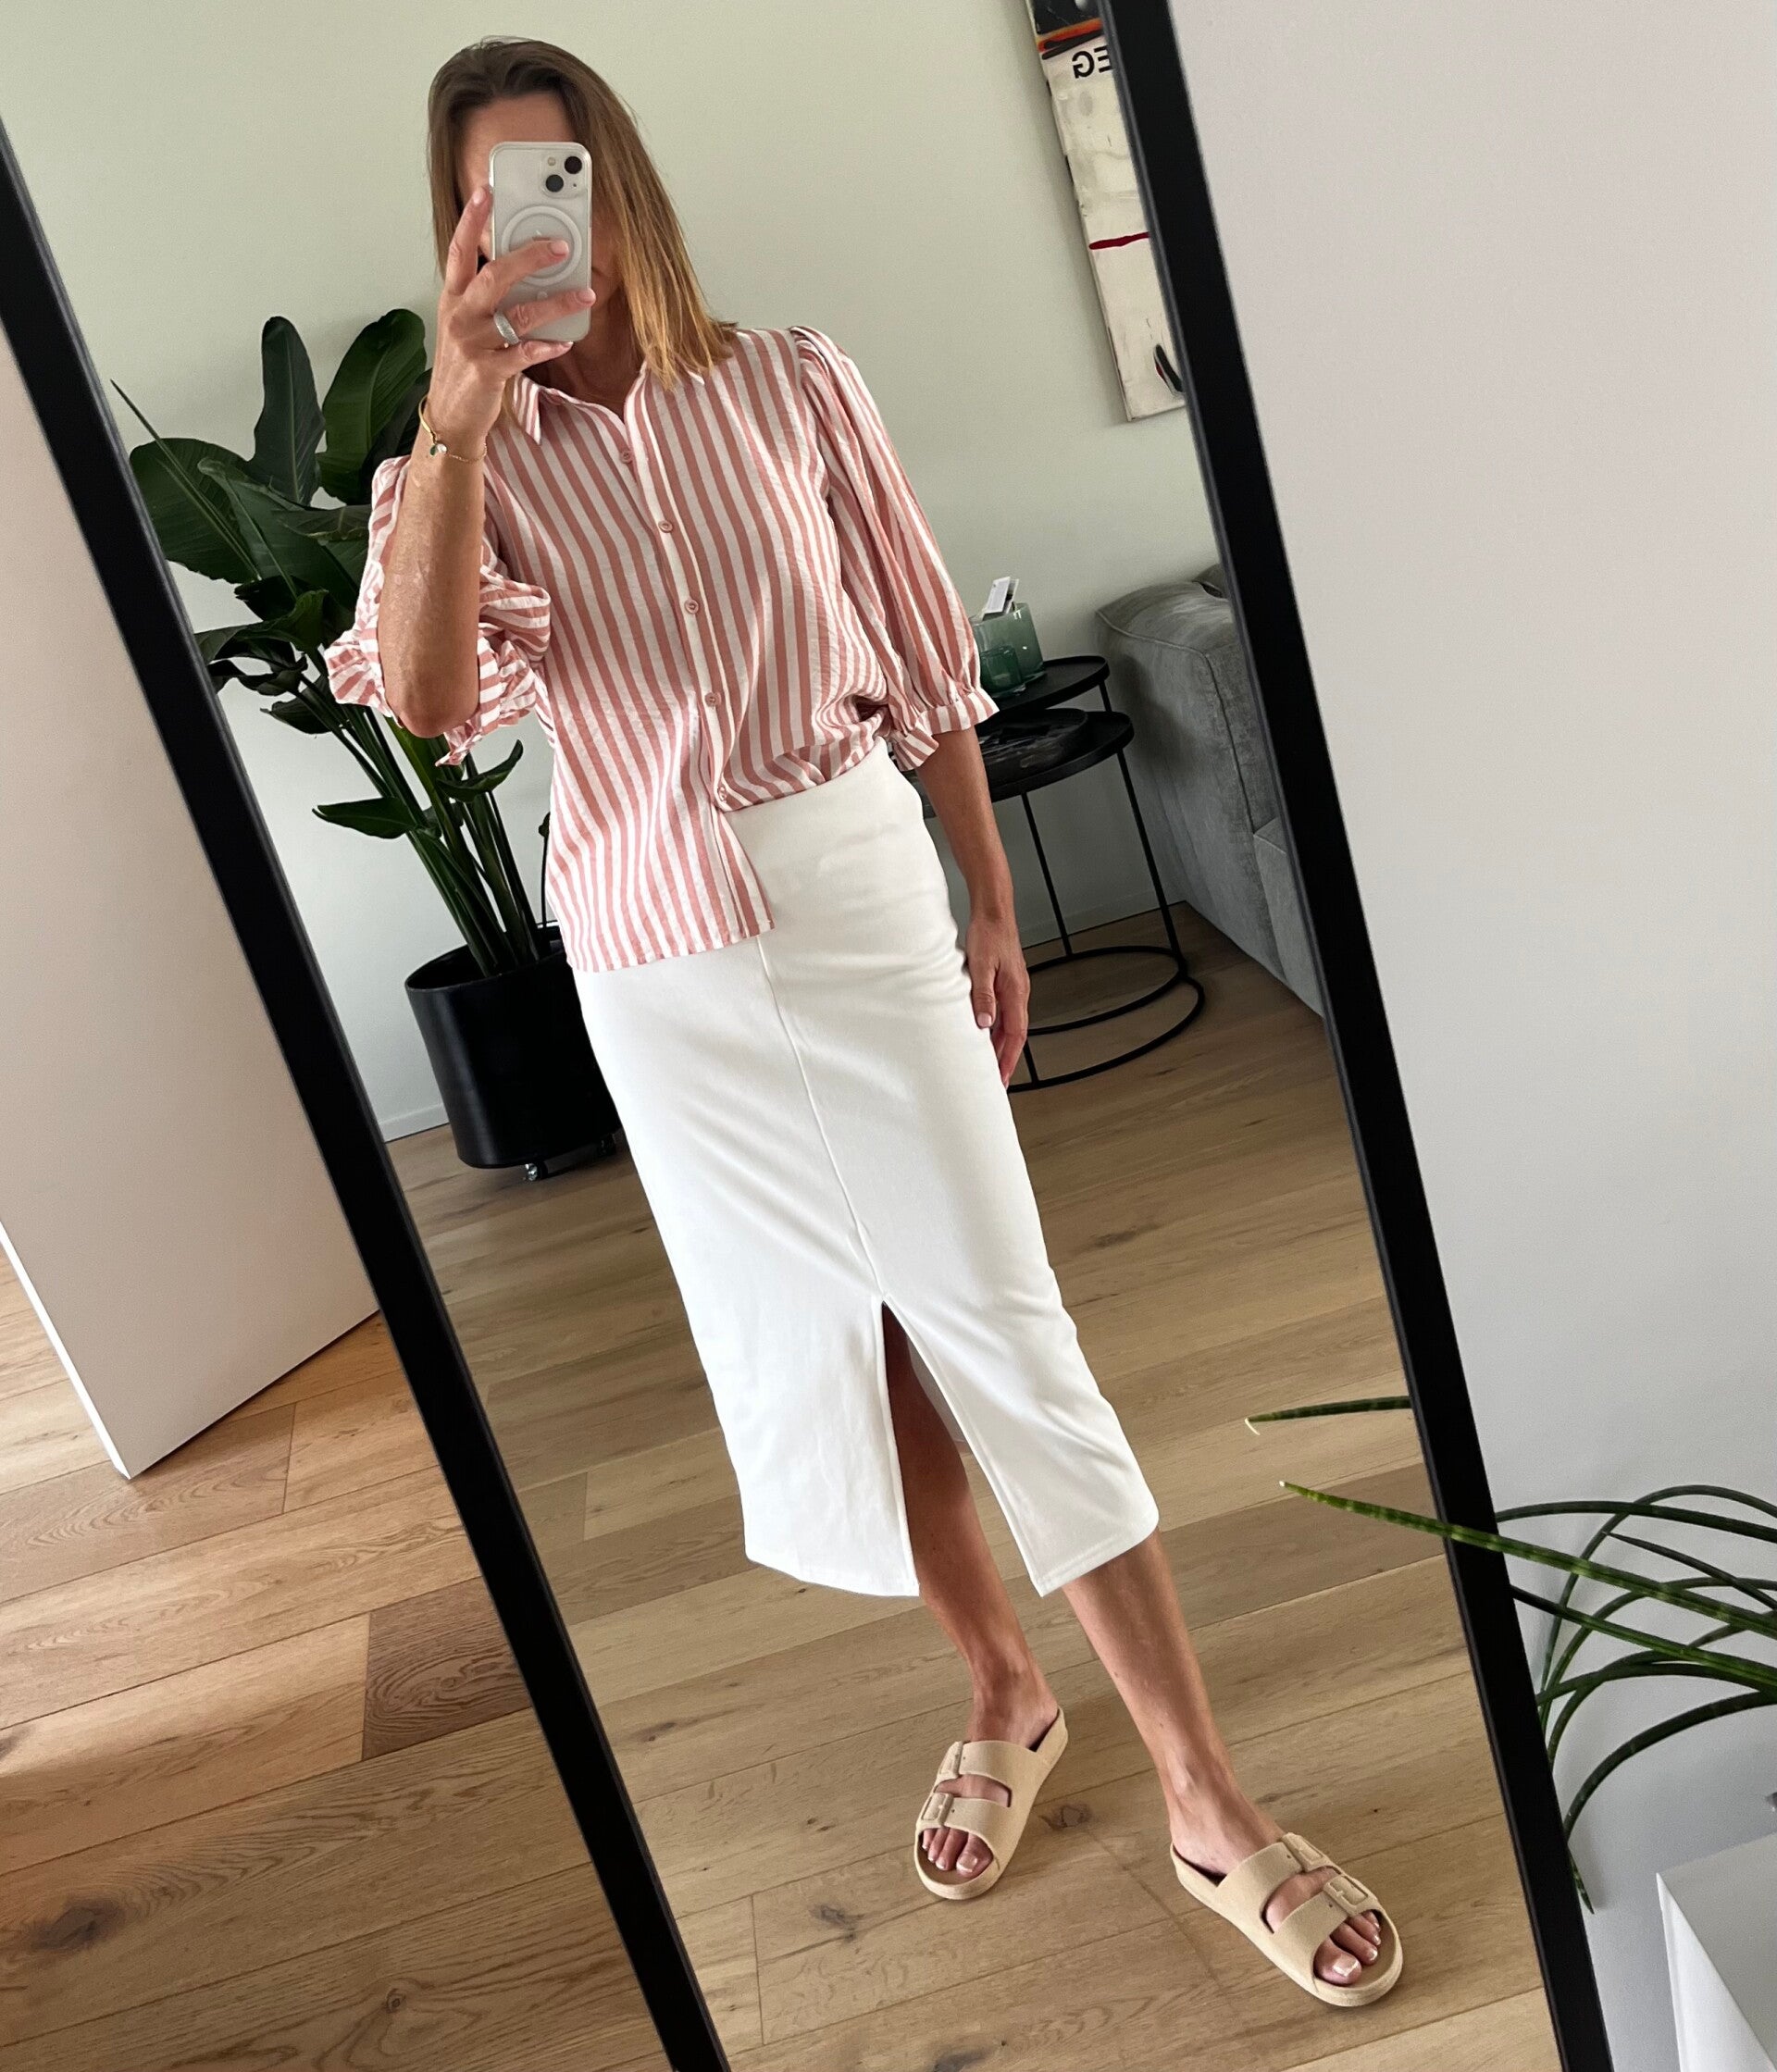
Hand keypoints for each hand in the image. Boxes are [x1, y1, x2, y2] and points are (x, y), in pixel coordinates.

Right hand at [425, 186, 596, 449]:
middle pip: (495, 275)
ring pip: (518, 314)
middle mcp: (460, 316)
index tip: (486, 192)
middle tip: (560, 246)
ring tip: (583, 294)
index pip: (459, 250)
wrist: (451, 415)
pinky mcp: (488, 372)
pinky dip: (547, 346)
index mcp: (453, 298)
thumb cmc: (463, 366)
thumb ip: (486, 299)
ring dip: (555, 302)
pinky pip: (524, 354)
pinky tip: (565, 339)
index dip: (472, 219)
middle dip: (530, 257)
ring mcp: (473, 344)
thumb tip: (523, 274)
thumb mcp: (466, 325)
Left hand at [965, 910, 1029, 1086]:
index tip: (1002, 1078)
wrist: (993, 912)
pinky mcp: (1005, 982)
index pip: (1015, 1036)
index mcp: (1016, 992)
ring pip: (1009, 1025)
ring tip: (988, 1063)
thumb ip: (982, 996)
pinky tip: (984, 1033)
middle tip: (995, 1079)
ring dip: (999, 1045)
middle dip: (1005, 1059)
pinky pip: (1004, 1012)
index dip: (1008, 1059)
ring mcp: (1013, 988)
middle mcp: (1018, 992)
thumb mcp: (981, 967)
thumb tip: (984, 1024)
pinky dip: (995, 1028)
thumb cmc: (988, 934)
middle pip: (1014, 1035)